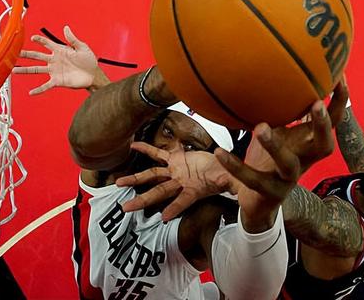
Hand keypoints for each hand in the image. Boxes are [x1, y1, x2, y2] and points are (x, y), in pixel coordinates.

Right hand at [13, 26, 106, 94]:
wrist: (93, 75)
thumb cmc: (89, 61)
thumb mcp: (82, 48)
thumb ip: (73, 39)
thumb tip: (66, 28)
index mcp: (60, 51)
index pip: (46, 44)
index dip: (39, 40)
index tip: (32, 38)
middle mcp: (54, 60)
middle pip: (37, 56)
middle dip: (26, 54)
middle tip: (15, 53)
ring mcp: (54, 71)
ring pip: (37, 69)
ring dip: (26, 70)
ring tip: (14, 70)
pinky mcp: (57, 81)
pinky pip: (46, 85)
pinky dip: (39, 89)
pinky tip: (31, 92)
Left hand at [115, 142, 234, 220]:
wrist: (221, 165)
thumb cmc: (227, 174)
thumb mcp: (234, 181)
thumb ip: (236, 186)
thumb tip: (244, 191)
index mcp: (193, 191)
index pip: (183, 201)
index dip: (175, 208)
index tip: (164, 217)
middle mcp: (180, 183)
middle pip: (158, 193)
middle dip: (142, 200)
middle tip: (125, 209)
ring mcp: (175, 172)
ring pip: (152, 175)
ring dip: (135, 179)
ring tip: (118, 183)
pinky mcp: (175, 159)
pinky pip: (158, 154)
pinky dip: (146, 149)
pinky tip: (133, 146)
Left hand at [216, 83, 347, 231]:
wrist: (259, 203)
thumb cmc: (269, 160)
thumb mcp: (279, 132)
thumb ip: (281, 110)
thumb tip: (275, 73)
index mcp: (308, 144)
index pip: (332, 122)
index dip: (339, 101)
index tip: (340, 76)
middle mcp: (304, 161)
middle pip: (324, 145)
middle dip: (323, 125)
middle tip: (317, 103)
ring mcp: (287, 179)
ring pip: (288, 164)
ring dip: (275, 145)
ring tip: (260, 127)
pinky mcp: (268, 192)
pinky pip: (252, 179)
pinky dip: (235, 166)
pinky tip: (219, 152)